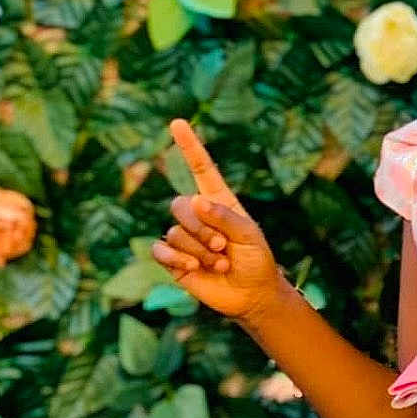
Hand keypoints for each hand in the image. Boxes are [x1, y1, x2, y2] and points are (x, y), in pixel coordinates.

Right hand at [153, 120, 285, 322]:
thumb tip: (196, 202)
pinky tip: (192, 267)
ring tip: (220, 262)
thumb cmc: (256, 260)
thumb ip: (225, 217)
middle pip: (180, 205)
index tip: (177, 123)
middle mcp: (198, 216)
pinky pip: (160, 250)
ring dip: (199, 250)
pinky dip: (176, 258)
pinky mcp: (173, 260)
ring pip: (175, 232)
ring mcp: (184, 237)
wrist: (251, 294)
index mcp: (219, 202)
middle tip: (224, 247)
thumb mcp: (250, 235)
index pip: (201, 169)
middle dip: (201, 228)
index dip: (189, 147)